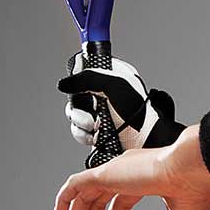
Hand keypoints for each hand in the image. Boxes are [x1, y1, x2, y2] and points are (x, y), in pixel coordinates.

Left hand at [53, 125, 209, 209]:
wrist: (192, 168)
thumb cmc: (194, 188)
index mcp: (148, 179)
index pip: (122, 199)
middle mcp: (130, 172)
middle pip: (101, 196)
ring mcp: (116, 171)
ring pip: (85, 191)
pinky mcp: (104, 172)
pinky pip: (73, 186)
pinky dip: (64, 200)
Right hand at [58, 51, 185, 151]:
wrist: (147, 142)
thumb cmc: (138, 112)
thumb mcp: (114, 85)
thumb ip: (88, 78)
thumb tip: (62, 84)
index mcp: (114, 76)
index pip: (88, 67)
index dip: (80, 75)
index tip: (80, 84)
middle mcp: (106, 93)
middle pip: (76, 93)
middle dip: (79, 104)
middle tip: (92, 110)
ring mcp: (101, 113)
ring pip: (75, 113)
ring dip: (81, 121)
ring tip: (96, 125)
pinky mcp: (97, 132)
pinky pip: (79, 131)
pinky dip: (83, 134)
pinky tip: (95, 136)